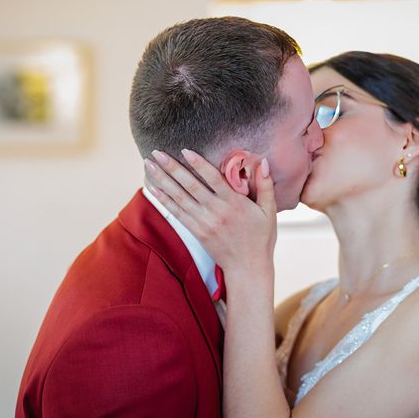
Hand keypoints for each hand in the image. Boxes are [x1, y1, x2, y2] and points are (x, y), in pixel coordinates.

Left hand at [143, 149, 276, 281]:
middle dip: (172, 168)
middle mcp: (217, 211)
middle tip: (157, 153)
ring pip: (179, 197)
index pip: (214, 178)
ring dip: (162, 180)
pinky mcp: (197, 232)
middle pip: (191, 185)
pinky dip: (164, 199)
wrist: (248, 267)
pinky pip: (177, 213)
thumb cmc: (261, 238)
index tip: (185, 150)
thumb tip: (264, 162)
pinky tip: (153, 188)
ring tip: (148, 166)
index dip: (199, 164)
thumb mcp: (269, 211)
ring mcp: (204, 222)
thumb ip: (266, 185)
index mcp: (235, 203)